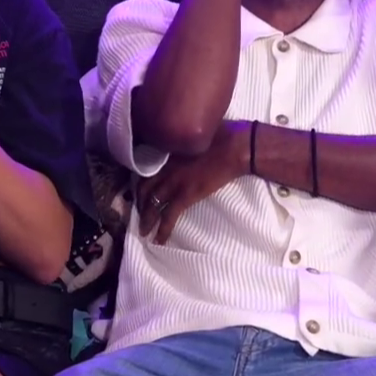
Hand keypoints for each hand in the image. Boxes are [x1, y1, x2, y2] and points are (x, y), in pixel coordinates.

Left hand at [137, 120, 250, 244]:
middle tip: (141, 213)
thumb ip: (183, 141)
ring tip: (144, 231)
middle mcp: (165, 167)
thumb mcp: (194, 134)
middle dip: (140, 204)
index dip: (140, 183)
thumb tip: (182, 145)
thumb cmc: (222, 135)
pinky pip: (168, 216)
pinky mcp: (186, 195)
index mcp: (167, 151)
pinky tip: (159, 240)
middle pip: (144, 189)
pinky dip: (162, 230)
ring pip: (152, 205)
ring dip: (146, 220)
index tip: (140, 192)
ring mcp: (174, 182)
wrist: (234, 147)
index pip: (145, 170)